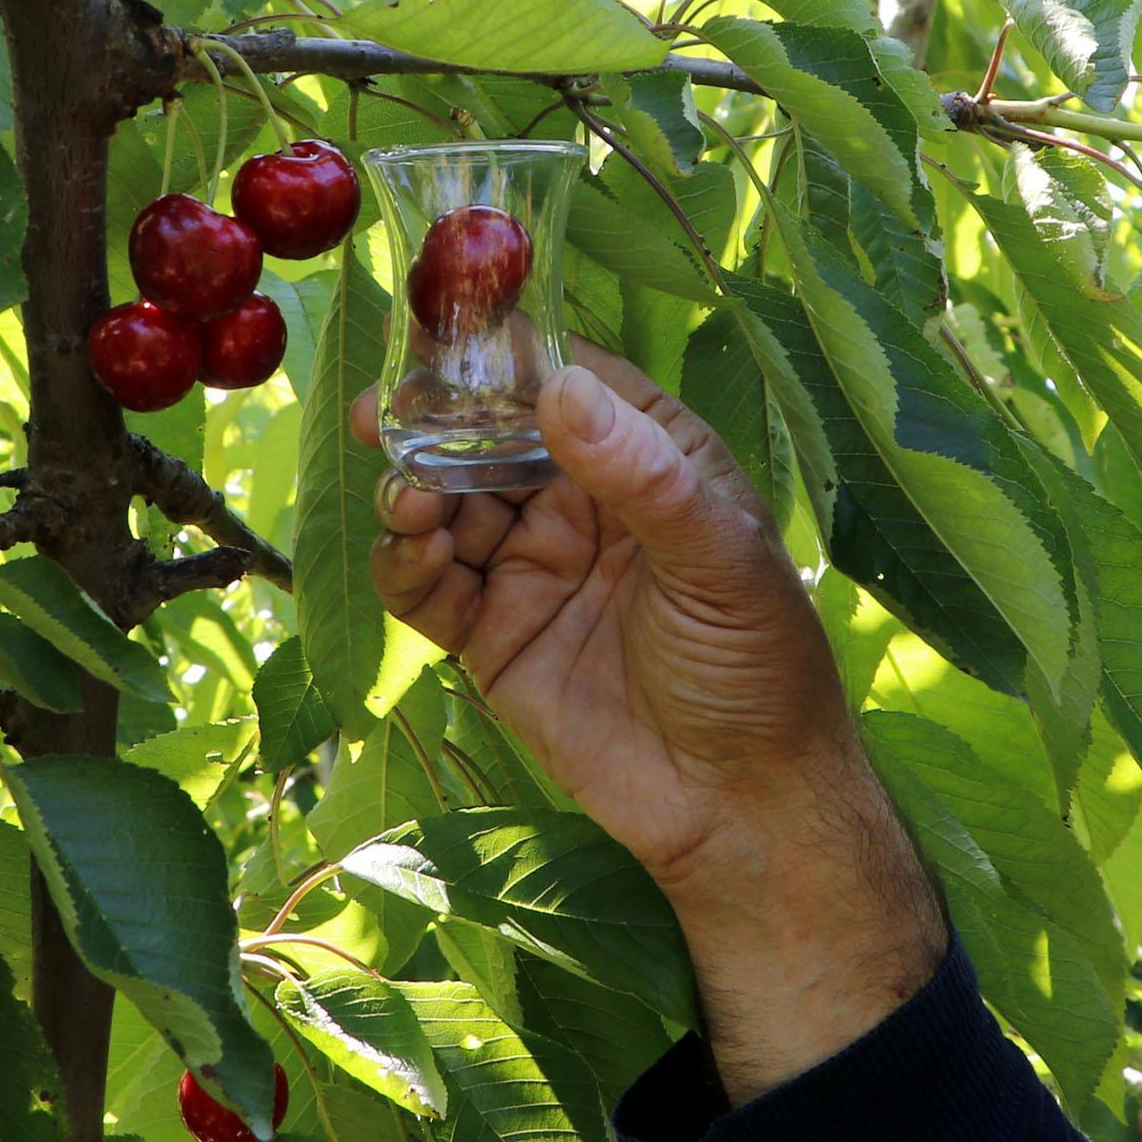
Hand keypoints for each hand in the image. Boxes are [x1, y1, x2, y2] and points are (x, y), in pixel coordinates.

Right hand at [358, 348, 944, 1096]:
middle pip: (486, 436)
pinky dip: (408, 565)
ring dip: (415, 493)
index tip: (443, 334)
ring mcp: (531, 566)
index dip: (504, 355)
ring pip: (447, 504)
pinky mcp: (492, 636)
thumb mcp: (719, 559)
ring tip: (413, 502)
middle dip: (433, 422)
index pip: (567, 381)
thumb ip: (642, 475)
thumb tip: (562, 389)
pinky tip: (419, 557)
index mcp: (649, 458)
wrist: (739, 807)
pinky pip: (429, 586)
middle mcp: (581, 501)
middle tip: (383, 413)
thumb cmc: (758, 667)